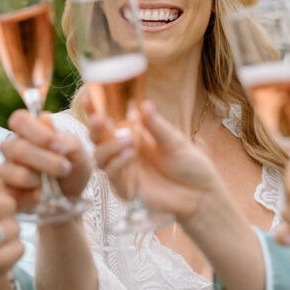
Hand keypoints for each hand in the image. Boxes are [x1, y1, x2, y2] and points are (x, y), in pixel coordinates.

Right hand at [0, 109, 91, 211]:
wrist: (72, 194)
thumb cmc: (72, 166)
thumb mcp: (76, 149)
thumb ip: (61, 136)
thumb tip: (45, 118)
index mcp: (27, 131)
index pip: (19, 120)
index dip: (37, 132)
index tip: (57, 146)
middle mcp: (12, 148)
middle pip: (17, 149)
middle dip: (45, 161)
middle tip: (65, 168)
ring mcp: (7, 170)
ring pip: (15, 174)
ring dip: (40, 180)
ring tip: (54, 184)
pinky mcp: (6, 192)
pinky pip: (14, 195)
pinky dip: (33, 197)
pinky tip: (45, 196)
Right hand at [89, 100, 223, 220]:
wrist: (201, 193)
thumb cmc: (190, 165)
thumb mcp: (174, 140)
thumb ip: (156, 126)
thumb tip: (144, 104)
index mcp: (133, 137)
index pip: (108, 122)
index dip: (94, 110)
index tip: (88, 96)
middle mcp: (123, 153)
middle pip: (97, 140)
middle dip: (94, 128)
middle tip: (99, 118)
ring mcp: (123, 172)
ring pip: (100, 158)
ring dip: (109, 146)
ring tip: (128, 138)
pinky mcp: (126, 190)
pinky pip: (113, 176)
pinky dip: (118, 164)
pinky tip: (130, 155)